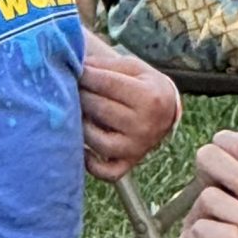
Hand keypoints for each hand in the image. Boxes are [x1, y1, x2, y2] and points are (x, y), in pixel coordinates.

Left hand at [79, 45, 180, 180]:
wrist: (166, 111)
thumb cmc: (144, 85)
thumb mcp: (134, 68)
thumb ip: (106, 66)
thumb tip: (76, 67)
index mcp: (149, 98)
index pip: (107, 84)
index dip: (86, 75)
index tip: (76, 69)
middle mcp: (144, 126)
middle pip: (100, 109)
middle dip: (81, 95)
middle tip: (71, 87)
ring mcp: (136, 149)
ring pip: (97, 141)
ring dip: (80, 125)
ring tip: (76, 111)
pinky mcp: (128, 165)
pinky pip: (104, 171)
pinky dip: (89, 163)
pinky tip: (82, 146)